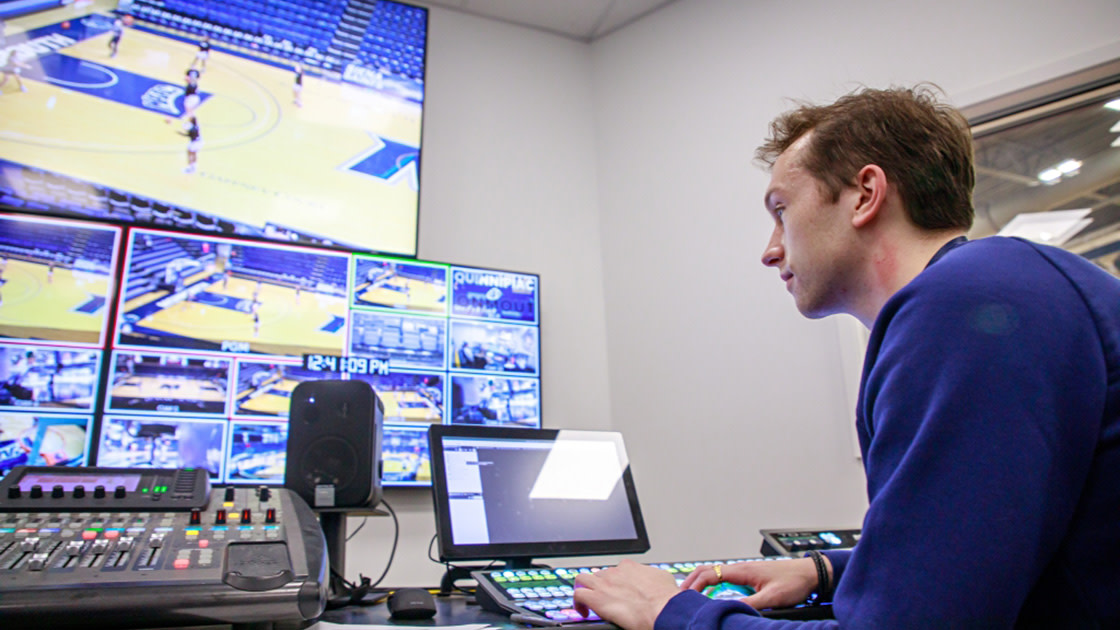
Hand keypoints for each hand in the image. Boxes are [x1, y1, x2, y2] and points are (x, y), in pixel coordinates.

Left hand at [572, 560, 679, 629]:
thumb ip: (651, 577)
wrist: (663, 609)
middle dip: (601, 587)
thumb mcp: (662, 579)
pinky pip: (578, 595)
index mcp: (629, 567)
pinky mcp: (597, 598)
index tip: (618, 592)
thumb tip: (654, 582)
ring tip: (588, 604)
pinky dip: (578, 603)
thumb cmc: (666, 598)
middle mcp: (615, 572)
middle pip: (600, 575)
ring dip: (585, 590)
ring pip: (583, 579)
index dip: (615, 582)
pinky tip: (584, 613)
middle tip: (605, 600)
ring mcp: (604, 584)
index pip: (616, 570)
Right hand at [679, 558, 821, 610]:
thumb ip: (750, 604)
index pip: (709, 574)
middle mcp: (740, 569)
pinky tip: (712, 596)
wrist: (811, 573)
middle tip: (679, 596)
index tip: (686, 597)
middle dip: (691, 582)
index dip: (694, 585)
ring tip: (690, 596)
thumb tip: (729, 611)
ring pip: (715, 574)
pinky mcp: (750, 578)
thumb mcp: (772, 598)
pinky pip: (725, 580)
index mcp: (742, 570)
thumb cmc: (794, 581)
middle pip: (707, 571)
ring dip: (700, 583)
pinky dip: (712, 586)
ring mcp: (744, 572)